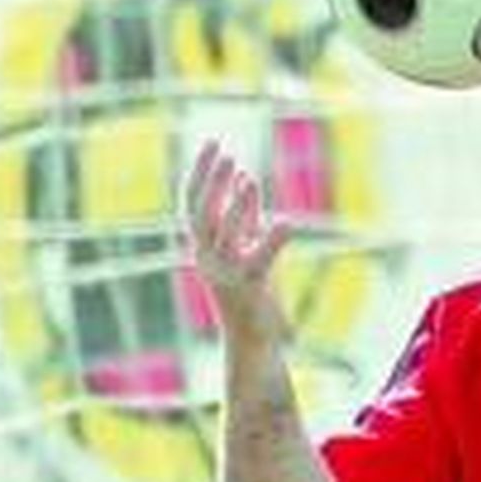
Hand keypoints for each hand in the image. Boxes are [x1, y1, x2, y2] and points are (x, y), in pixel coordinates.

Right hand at [183, 139, 291, 320]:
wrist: (250, 338)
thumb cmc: (249, 291)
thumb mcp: (245, 245)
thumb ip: (244, 214)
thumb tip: (245, 177)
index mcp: (204, 245)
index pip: (193, 203)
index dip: (200, 173)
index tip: (214, 143)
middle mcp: (207, 258)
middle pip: (200, 213)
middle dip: (209, 182)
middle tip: (224, 152)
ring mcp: (225, 273)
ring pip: (222, 234)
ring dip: (234, 204)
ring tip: (247, 177)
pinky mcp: (248, 288)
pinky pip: (258, 259)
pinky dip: (272, 239)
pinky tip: (287, 221)